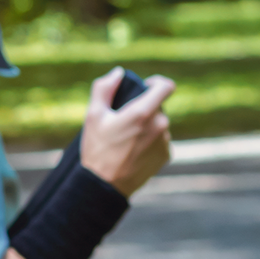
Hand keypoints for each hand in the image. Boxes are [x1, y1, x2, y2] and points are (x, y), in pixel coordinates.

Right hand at [80, 67, 174, 196]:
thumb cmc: (97, 149)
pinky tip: (132, 151)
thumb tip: (118, 73)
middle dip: (143, 109)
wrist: (105, 186)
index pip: (166, 86)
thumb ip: (104, 89)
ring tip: (125, 141)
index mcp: (143, 113)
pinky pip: (160, 140)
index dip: (157, 82)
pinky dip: (149, 141)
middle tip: (122, 122)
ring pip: (159, 124)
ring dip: (146, 126)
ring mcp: (165, 141)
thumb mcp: (93, 116)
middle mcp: (160, 125)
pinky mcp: (166, 155)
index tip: (146, 87)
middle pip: (158, 107)